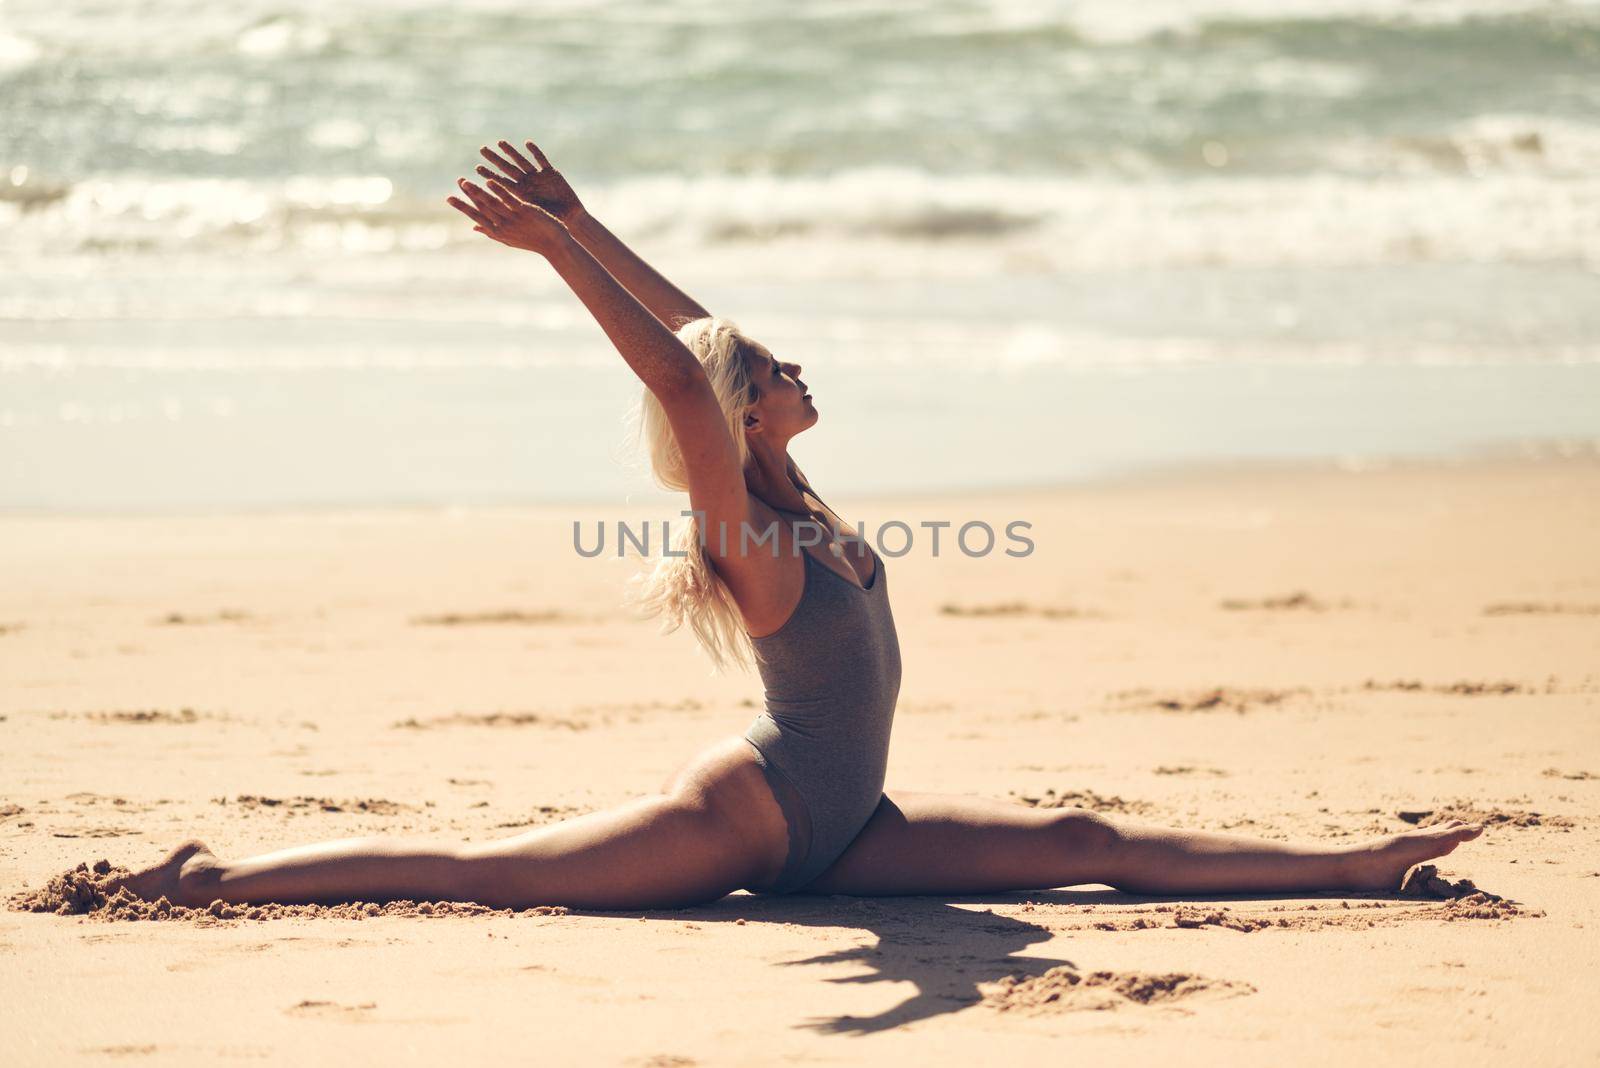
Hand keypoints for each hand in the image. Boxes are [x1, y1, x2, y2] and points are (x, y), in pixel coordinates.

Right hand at [446, 177, 570, 256]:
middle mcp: (503, 226)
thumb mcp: (509, 239)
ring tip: (466, 181)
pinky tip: (488, 181)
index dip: (463, 207)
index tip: (449, 198)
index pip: (477, 217)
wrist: (554, 245)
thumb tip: (474, 227)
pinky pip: (509, 200)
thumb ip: (491, 232)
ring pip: (491, 204)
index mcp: (498, 232)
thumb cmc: (532, 242)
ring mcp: (514, 219)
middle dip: (468, 195)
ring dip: (477, 192)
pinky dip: (498, 191)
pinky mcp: (525, 212)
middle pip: (482, 209)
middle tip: (457, 182)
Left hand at [475, 139, 586, 222]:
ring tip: (500, 143)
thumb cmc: (549, 222)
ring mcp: (539, 177)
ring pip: (522, 162)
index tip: (477, 168)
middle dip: (496, 159)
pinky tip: (527, 143)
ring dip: (512, 152)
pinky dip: (536, 153)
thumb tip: (483, 226)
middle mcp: (527, 183)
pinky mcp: (552, 173)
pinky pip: (542, 160)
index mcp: (520, 194)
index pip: (502, 182)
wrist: (569, 219)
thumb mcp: (528, 218)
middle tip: (482, 149)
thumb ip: (511, 215)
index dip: (490, 175)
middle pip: (508, 168)